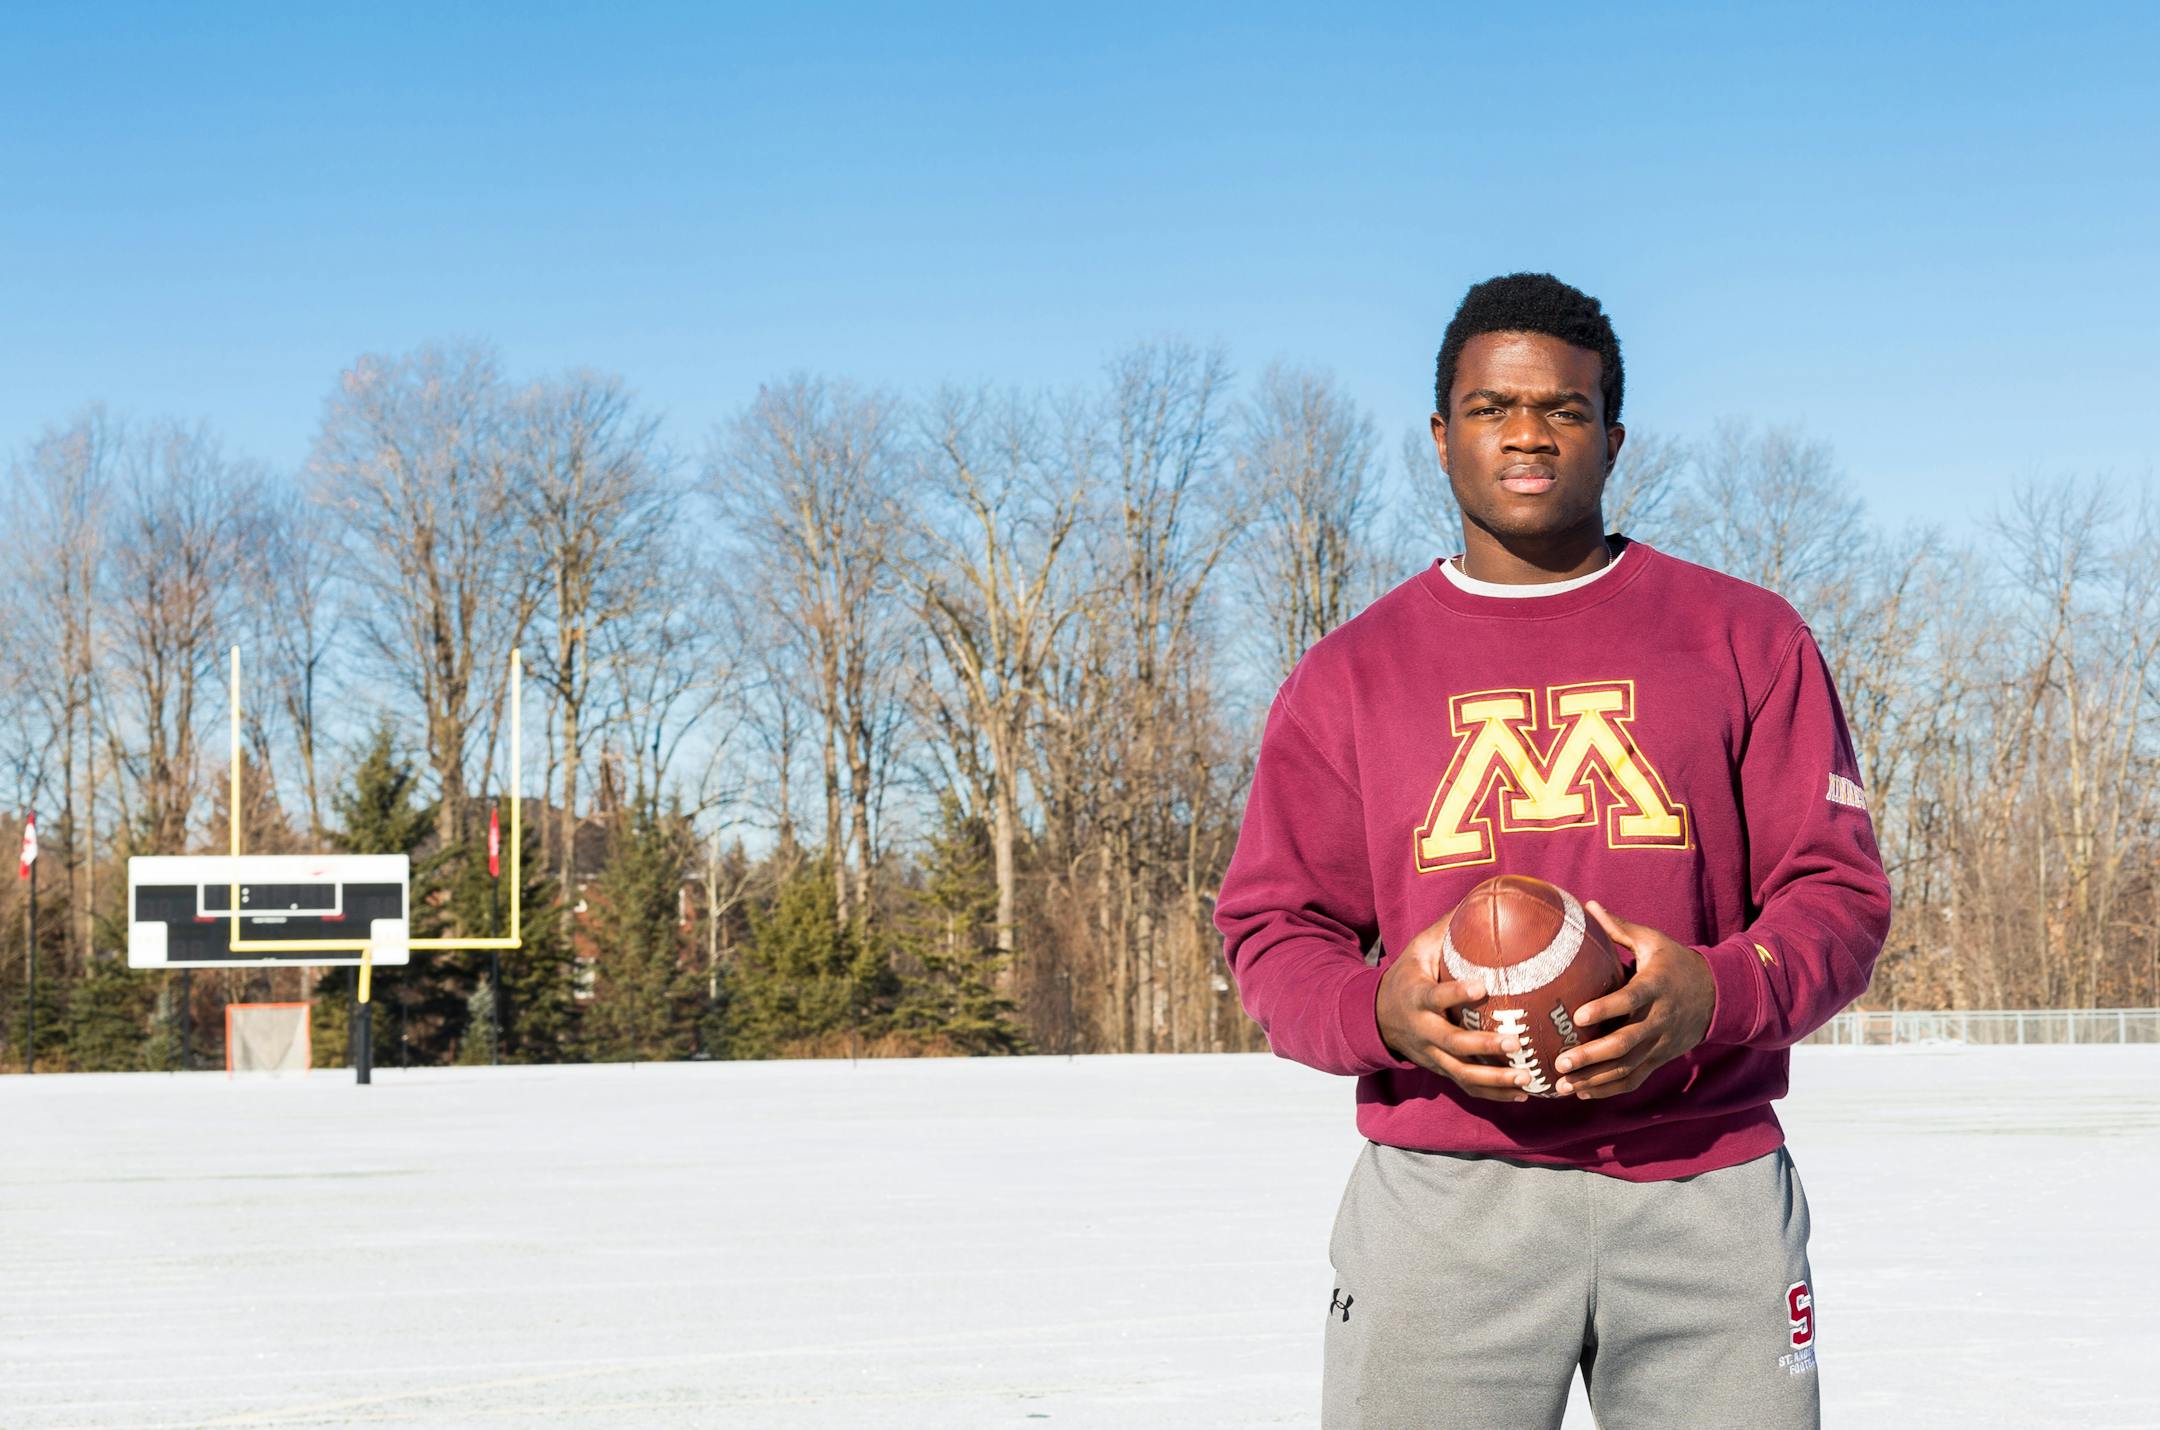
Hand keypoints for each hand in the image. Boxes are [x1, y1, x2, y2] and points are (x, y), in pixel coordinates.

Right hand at [1375, 919, 1534, 1102]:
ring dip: (1494, 1079)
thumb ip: (1449, 929)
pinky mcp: (1440, 1070)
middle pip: (1452, 1044)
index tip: (1483, 986)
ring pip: (1462, 1073)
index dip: (1457, 993)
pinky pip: (1467, 1086)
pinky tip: (1524, 1094)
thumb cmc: (1409, 975)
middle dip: (1482, 1046)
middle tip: (1515, 1041)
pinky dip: (1495, 1094)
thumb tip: (1488, 898)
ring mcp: (1431, 1055)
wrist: (1377, 1016)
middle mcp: (1422, 1030)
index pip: (1436, 996)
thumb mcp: (1419, 950)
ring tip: (1527, 1079)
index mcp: (1416, 997)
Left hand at [1553, 901, 1715, 1098]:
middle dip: (1593, 1055)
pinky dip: (1610, 1088)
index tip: (1578, 1014)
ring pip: (1628, 1067)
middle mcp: (1659, 1019)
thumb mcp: (1653, 942)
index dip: (1606, 1008)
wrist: (1719, 995)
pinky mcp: (1661, 1058)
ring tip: (1563, 1085)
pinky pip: (1635, 1078)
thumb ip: (1620, 928)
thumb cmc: (1676, 963)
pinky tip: (1583, 1092)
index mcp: (1656, 987)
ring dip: (1595, 1079)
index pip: (1630, 1000)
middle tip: (1561, 1061)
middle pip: (1626, 1042)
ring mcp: (1661, 1043)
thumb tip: (1588, 905)